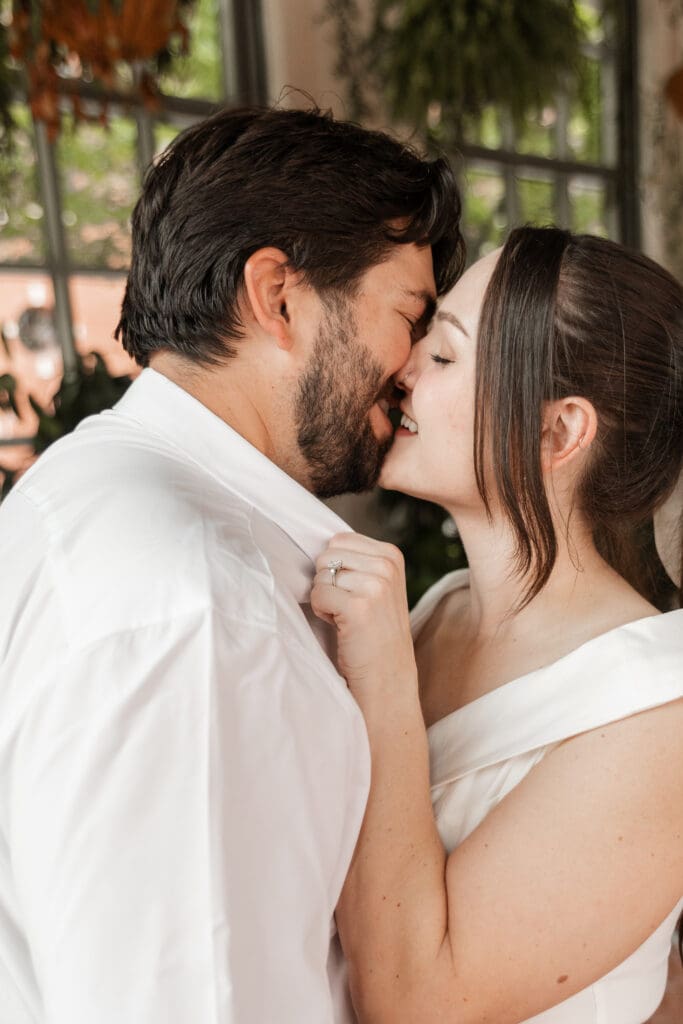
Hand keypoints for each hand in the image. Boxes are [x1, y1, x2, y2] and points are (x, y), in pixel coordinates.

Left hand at [311, 533, 417, 704]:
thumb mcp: (377, 585)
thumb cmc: (374, 631)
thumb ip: (357, 561)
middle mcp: (387, 565)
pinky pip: (318, 594)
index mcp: (391, 555)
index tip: (353, 591)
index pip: (339, 540)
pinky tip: (342, 626)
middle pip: (327, 555)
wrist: (388, 676)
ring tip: (347, 618)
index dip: (336, 567)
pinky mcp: (358, 606)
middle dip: (329, 581)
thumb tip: (320, 545)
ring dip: (326, 599)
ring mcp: (375, 585)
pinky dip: (322, 612)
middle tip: (348, 606)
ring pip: (321, 575)